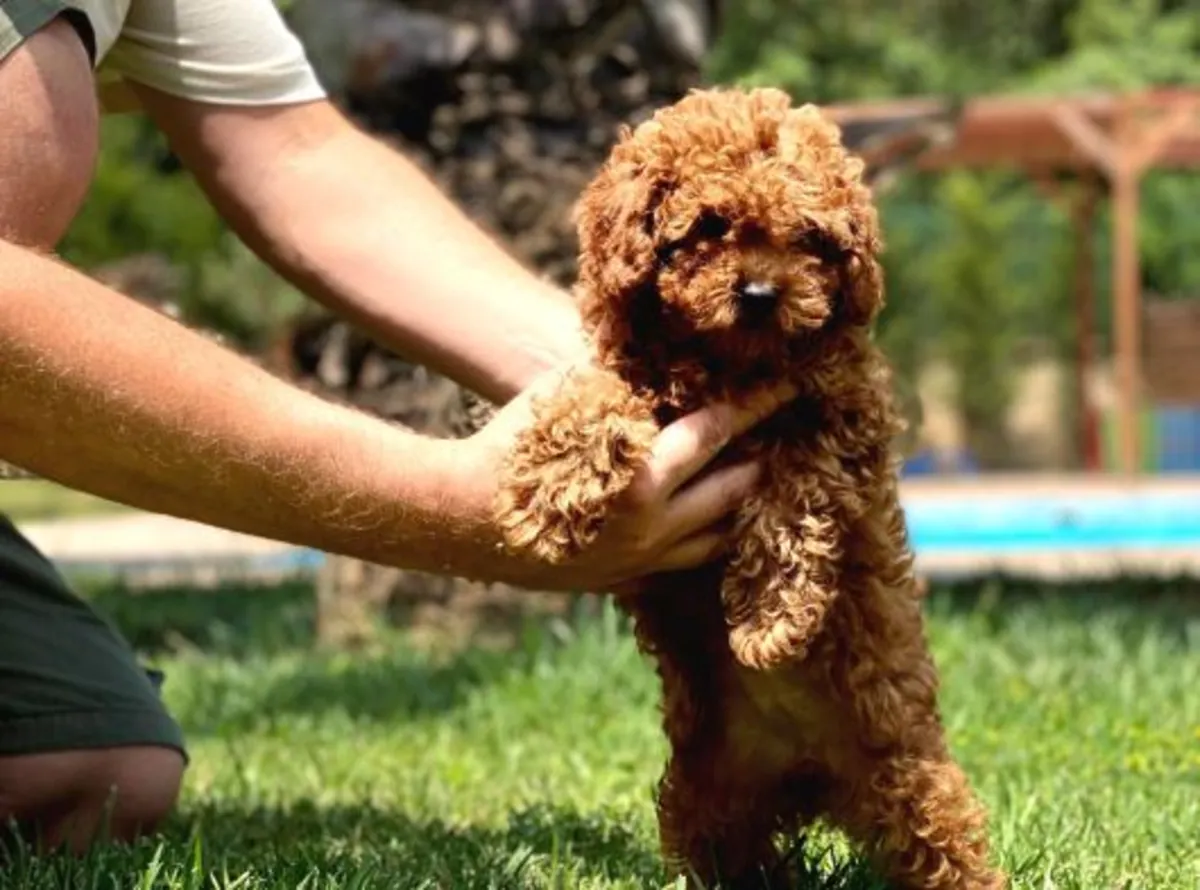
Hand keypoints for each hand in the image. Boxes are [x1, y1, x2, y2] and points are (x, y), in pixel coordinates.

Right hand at [449, 368, 797, 593]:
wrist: (458, 517)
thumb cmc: (511, 447)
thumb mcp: (569, 400)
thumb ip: (623, 388)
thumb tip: (664, 366)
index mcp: (645, 479)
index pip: (718, 434)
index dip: (756, 406)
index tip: (789, 388)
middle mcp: (653, 529)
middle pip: (732, 495)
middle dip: (760, 462)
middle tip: (779, 440)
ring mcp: (637, 563)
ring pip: (713, 543)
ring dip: (736, 512)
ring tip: (748, 485)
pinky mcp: (615, 582)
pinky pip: (673, 566)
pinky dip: (695, 542)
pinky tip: (697, 523)